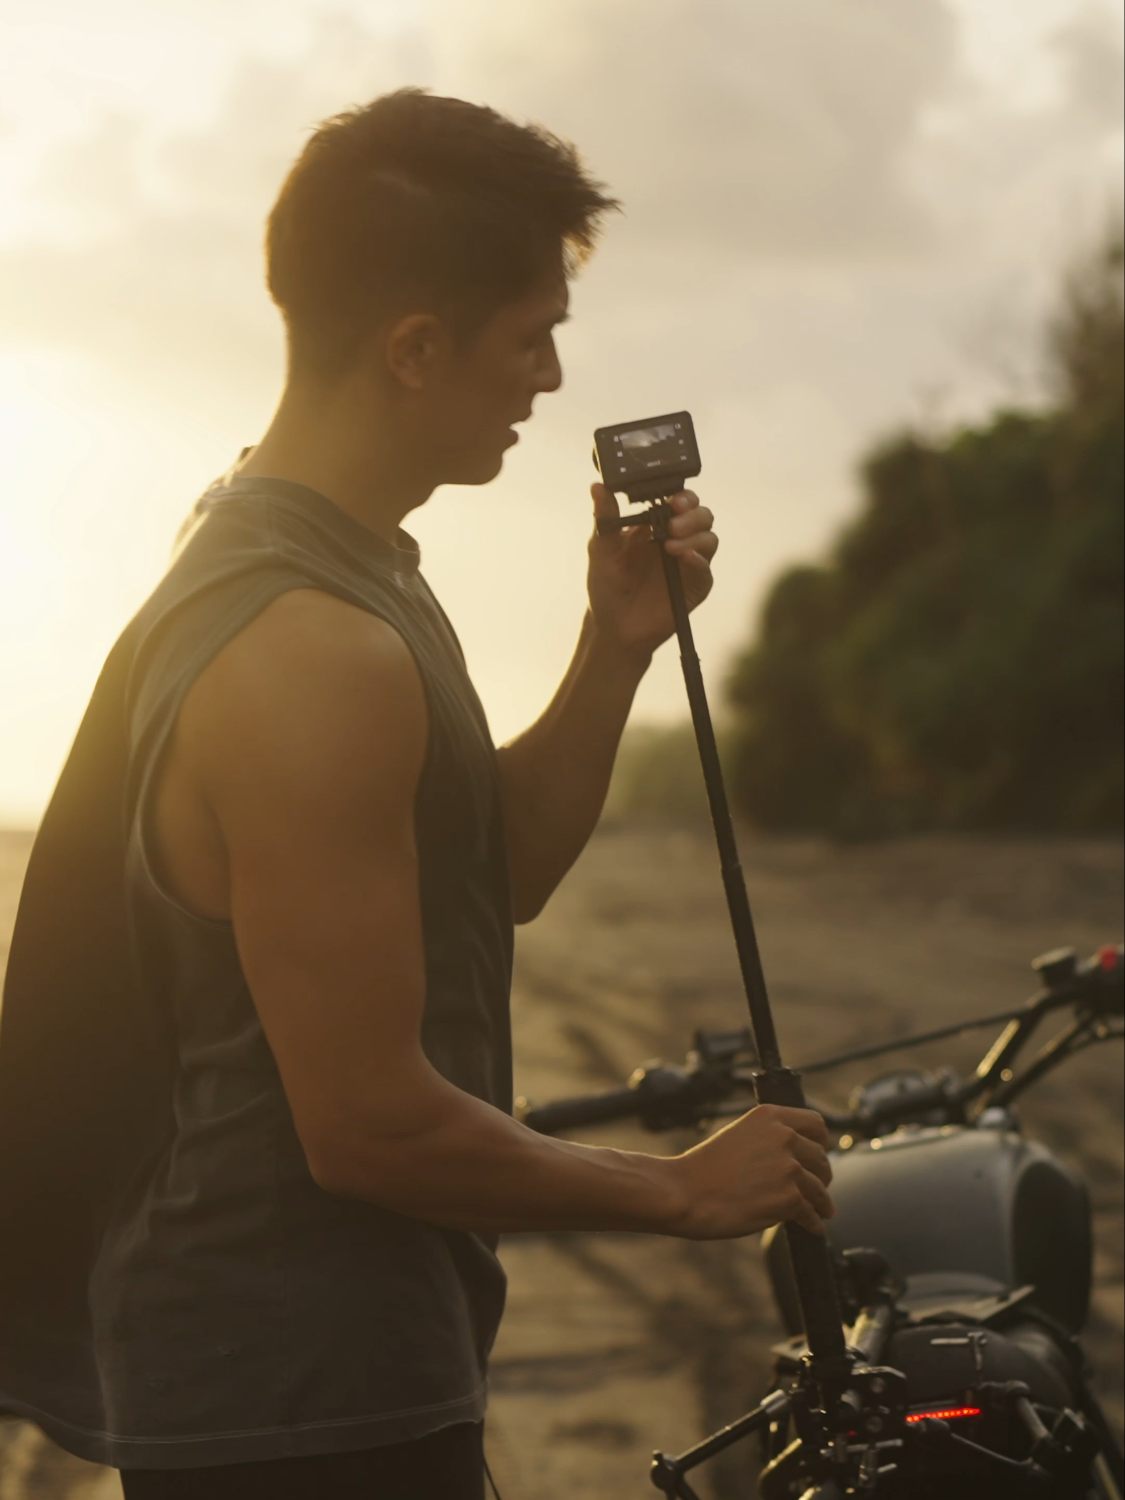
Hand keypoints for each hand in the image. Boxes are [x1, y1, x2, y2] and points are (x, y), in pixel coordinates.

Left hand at [587, 484, 717, 658]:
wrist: (614, 626)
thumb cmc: (607, 585)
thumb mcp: (601, 549)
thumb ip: (604, 518)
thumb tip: (598, 487)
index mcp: (656, 525)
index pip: (679, 501)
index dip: (682, 497)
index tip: (673, 500)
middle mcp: (677, 539)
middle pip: (701, 516)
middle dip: (692, 515)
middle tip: (673, 524)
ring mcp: (688, 563)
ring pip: (709, 539)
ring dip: (695, 536)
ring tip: (671, 545)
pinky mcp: (694, 587)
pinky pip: (706, 571)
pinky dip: (700, 562)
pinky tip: (686, 559)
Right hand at [666, 1104, 834, 1240]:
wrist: (685, 1193)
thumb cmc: (704, 1169)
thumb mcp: (739, 1135)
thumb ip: (768, 1139)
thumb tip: (794, 1158)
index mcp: (770, 1116)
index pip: (815, 1123)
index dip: (821, 1142)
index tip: (820, 1153)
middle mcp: (784, 1136)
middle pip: (822, 1157)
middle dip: (822, 1175)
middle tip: (818, 1187)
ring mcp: (789, 1167)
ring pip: (820, 1188)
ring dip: (823, 1203)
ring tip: (823, 1211)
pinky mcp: (790, 1198)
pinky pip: (812, 1213)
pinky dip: (814, 1223)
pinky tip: (812, 1227)